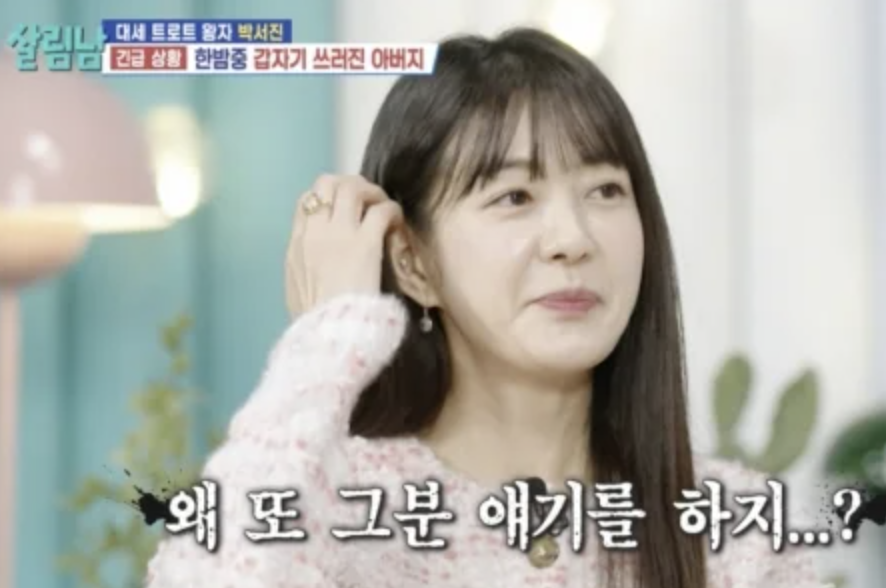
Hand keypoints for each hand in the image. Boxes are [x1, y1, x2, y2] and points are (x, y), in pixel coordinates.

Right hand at [285, 174, 403, 316]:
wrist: (327, 336)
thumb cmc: (315, 325)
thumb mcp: (298, 294)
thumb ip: (306, 273)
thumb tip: (317, 272)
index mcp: (296, 246)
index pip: (306, 202)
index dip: (328, 197)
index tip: (345, 209)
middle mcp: (314, 233)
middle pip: (327, 183)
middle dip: (350, 184)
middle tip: (368, 200)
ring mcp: (338, 235)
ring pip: (352, 187)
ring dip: (372, 192)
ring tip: (383, 207)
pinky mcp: (365, 244)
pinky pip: (381, 210)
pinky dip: (392, 210)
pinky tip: (397, 222)